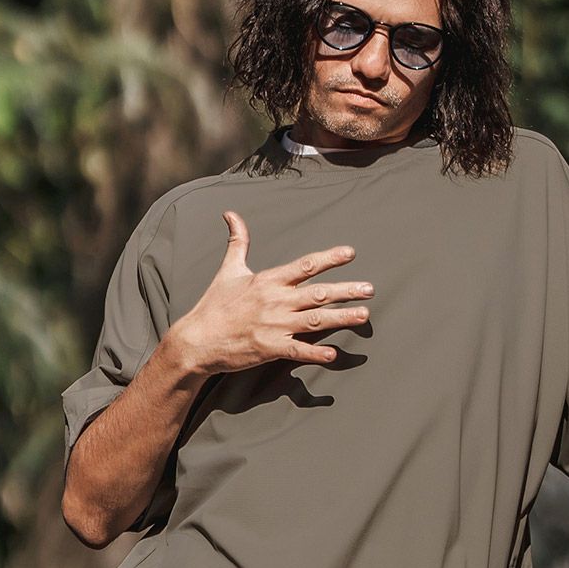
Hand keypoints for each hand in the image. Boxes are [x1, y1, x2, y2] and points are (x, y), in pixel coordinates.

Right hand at [171, 211, 374, 376]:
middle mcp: (275, 301)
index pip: (305, 265)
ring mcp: (274, 325)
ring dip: (342, 318)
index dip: (329, 257)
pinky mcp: (270, 348)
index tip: (351, 253)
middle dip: (347, 290)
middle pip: (319, 292)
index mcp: (269, 280)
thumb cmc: (214, 305)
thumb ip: (238, 241)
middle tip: (370, 289)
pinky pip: (298, 350)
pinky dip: (316, 353)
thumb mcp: (228, 269)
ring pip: (316, 320)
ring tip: (364, 316)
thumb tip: (231, 213)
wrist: (197, 339)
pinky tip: (334, 354)